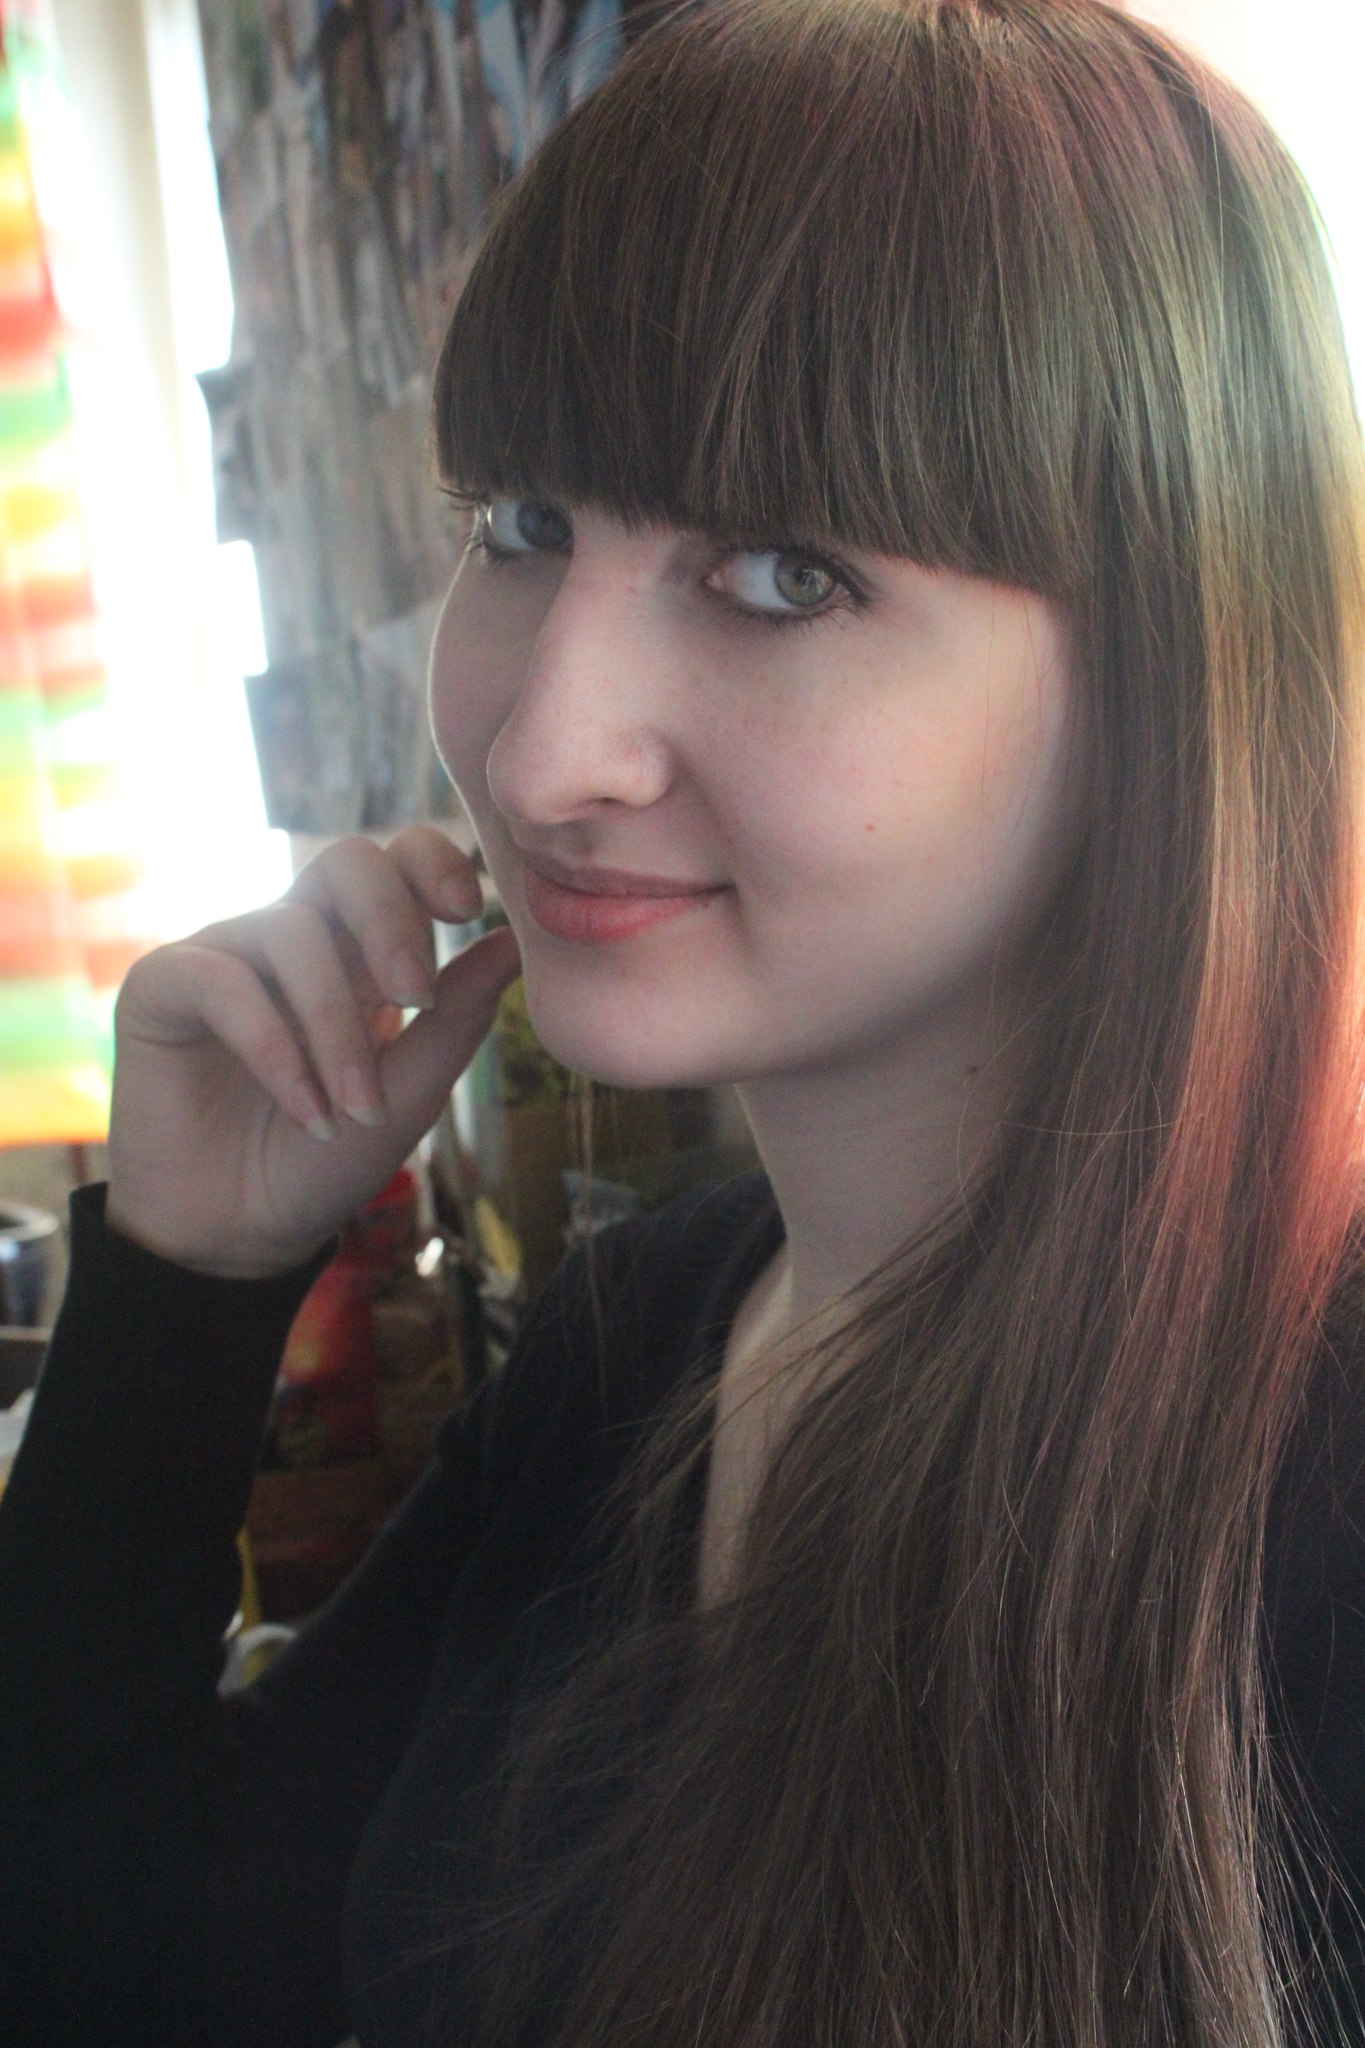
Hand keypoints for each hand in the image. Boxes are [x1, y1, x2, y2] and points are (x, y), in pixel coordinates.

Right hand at [105, 827, 521, 1277]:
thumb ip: (457, 1018)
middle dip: (391, 920)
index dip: (431, 861)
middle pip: (346, 863)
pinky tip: (304, 1109)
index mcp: (361, 950)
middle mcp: (294, 938)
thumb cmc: (328, 1160)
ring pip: (293, 932)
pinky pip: (223, 979)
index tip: (467, 909)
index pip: (397, 861)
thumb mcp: (411, 1092)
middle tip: (415, 995)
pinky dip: (273, 1046)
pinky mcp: (164, 987)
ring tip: (355, 1108)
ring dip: (335, 1028)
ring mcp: (228, 956)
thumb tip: (515, 943)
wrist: (242, 1235)